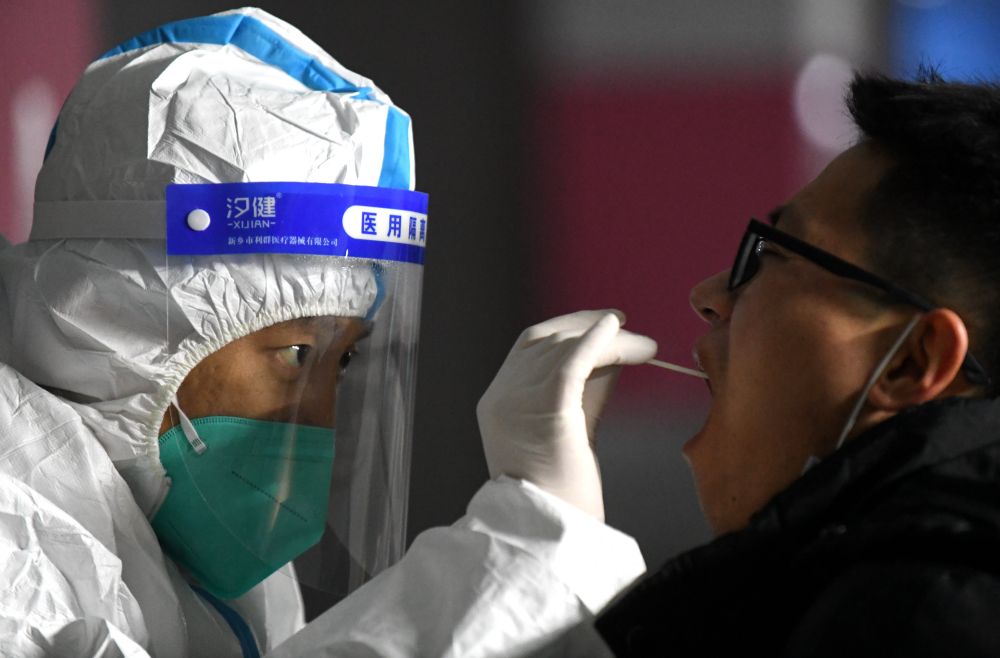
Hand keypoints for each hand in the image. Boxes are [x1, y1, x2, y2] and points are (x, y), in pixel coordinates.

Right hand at [477, 310, 656, 519]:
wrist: (551, 534)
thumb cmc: (562, 494)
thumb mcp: (569, 430)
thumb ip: (584, 389)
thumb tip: (613, 351)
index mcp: (498, 402)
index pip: (530, 346)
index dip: (566, 329)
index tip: (600, 324)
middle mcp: (501, 396)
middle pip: (547, 342)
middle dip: (588, 328)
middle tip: (626, 325)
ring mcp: (517, 401)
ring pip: (565, 349)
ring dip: (608, 339)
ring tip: (643, 345)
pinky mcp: (546, 408)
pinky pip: (572, 361)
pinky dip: (596, 340)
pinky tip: (616, 328)